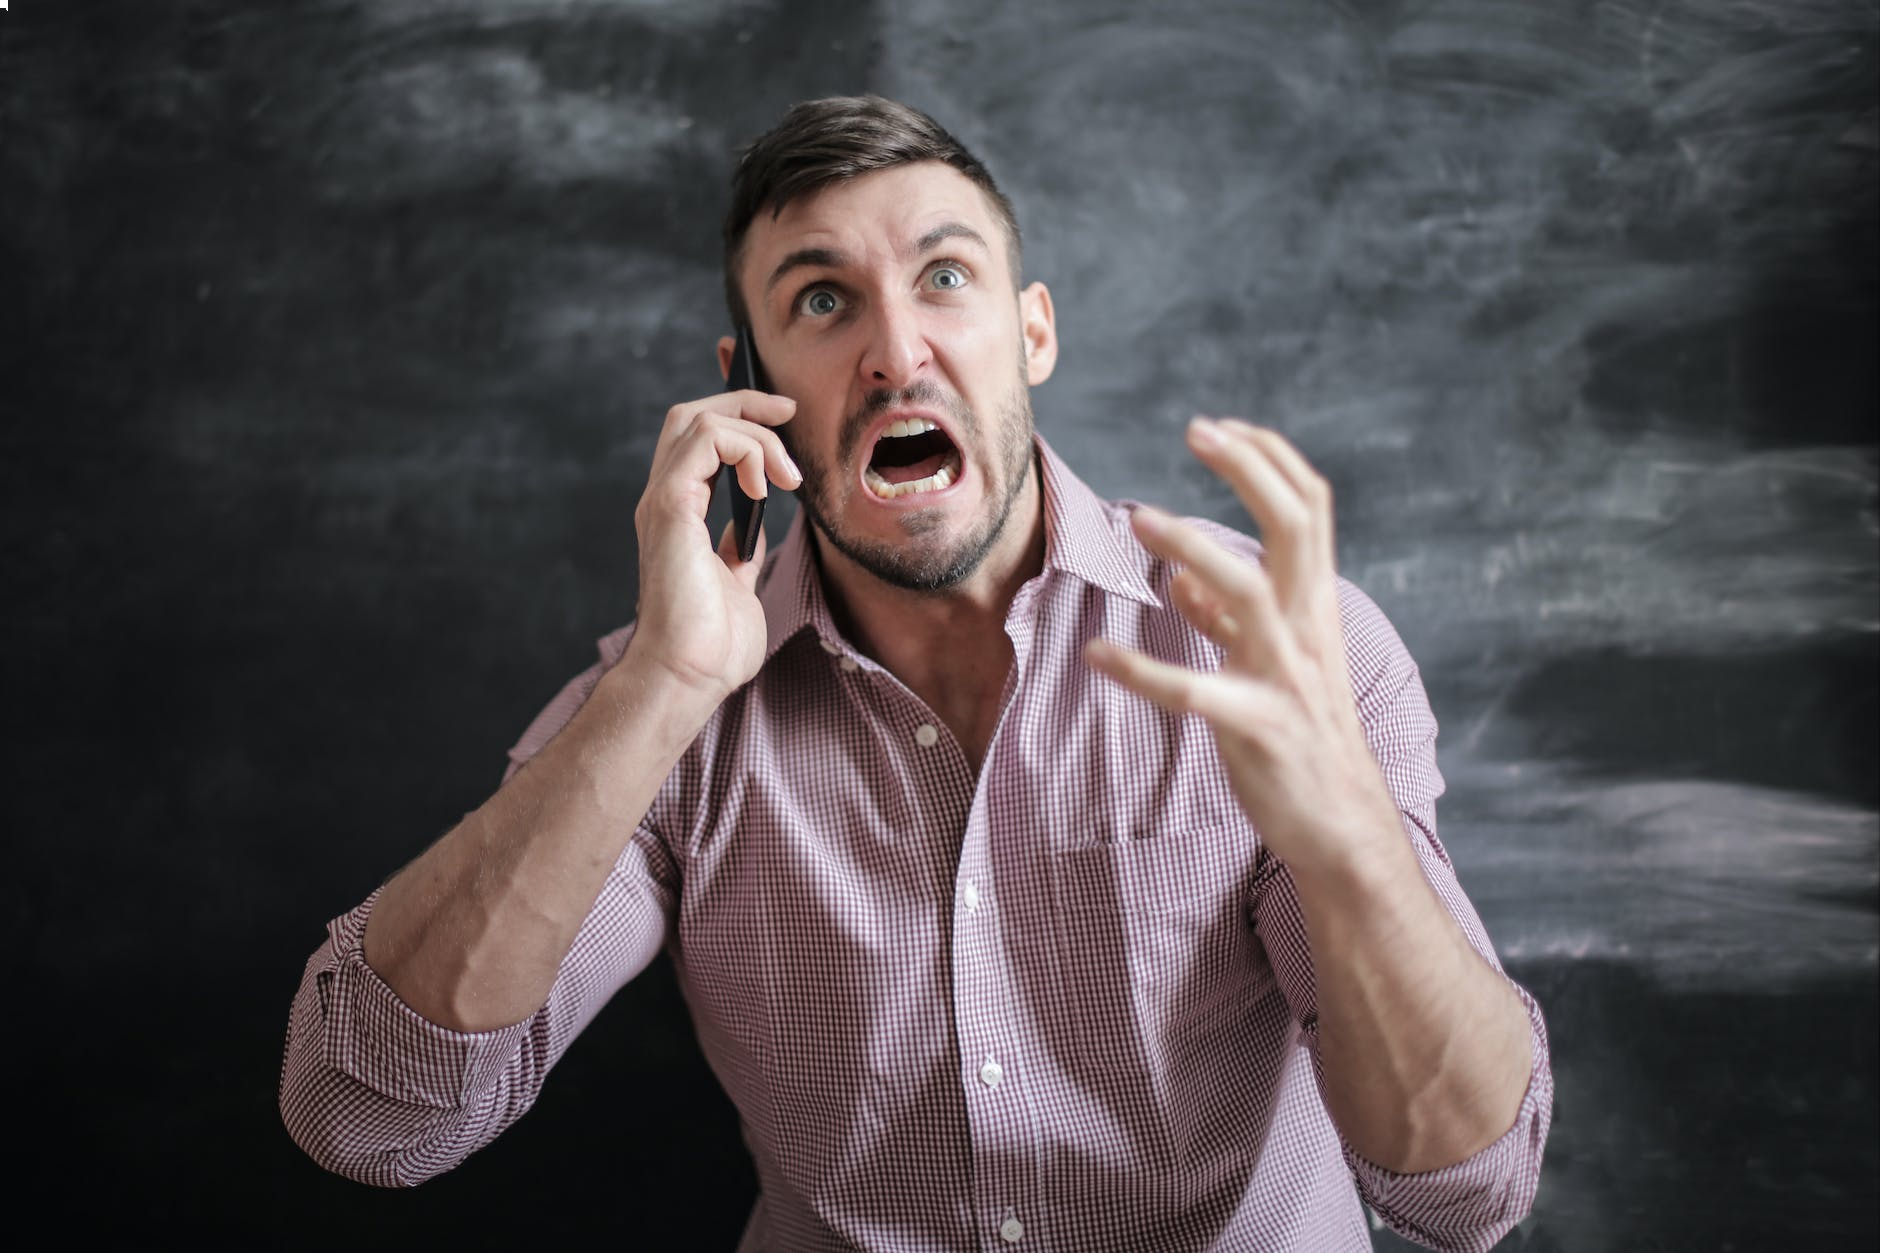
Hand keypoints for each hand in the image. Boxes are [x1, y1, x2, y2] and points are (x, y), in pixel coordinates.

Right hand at [626, 388, 800, 708]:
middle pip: (691, 414)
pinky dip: (744, 449)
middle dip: (743, 400)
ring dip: (754, 432)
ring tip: (788, 475)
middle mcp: (666, 500)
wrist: (688, 675)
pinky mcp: (671, 507)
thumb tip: (754, 529)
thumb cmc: (711, 645)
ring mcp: (664, 501)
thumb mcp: (738, 585)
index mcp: (680, 515)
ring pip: (697, 418)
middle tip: (788, 411)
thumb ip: (740, 551)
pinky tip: (767, 487)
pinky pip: (705, 440)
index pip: (698, 440)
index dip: (738, 416)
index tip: (783, 419)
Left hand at [1085, 417, 1400, 878]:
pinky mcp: (1259, 729)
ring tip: (1138, 519)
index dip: (1270, 459)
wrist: (1343, 826)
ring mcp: (1288, 677)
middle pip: (1295, 525)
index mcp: (1313, 606)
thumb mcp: (1269, 665)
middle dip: (1248, 470)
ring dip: (1192, 547)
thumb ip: (1226, 620)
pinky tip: (1097, 654)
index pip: (1310, 508)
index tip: (1220, 427)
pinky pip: (1196, 693)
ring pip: (1248, 592)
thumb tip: (1182, 577)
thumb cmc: (1302, 737)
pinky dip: (1143, 671)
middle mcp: (1308, 629)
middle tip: (1196, 430)